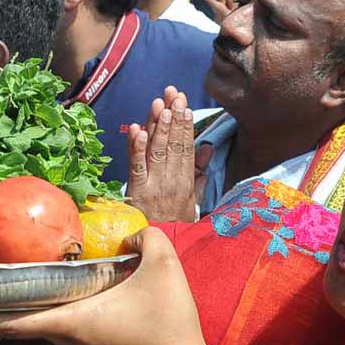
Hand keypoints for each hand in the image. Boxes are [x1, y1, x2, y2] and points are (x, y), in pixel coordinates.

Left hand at [0, 227, 229, 344]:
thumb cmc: (167, 323)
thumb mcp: (163, 265)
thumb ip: (144, 238)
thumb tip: (129, 237)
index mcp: (70, 319)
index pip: (8, 321)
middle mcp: (67, 333)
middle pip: (16, 320)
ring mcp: (79, 339)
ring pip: (38, 318)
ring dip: (19, 301)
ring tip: (6, 273)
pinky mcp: (94, 340)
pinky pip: (59, 318)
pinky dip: (45, 302)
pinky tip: (56, 281)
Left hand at [126, 87, 197, 221]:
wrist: (161, 249)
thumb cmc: (175, 225)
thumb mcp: (193, 201)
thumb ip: (200, 174)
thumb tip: (207, 148)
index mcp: (186, 182)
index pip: (186, 147)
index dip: (185, 125)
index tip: (185, 106)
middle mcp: (172, 181)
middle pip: (173, 144)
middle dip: (173, 117)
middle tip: (173, 94)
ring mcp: (154, 185)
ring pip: (157, 150)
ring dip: (158, 126)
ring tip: (160, 105)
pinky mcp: (137, 192)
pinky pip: (137, 167)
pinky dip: (137, 147)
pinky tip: (138, 130)